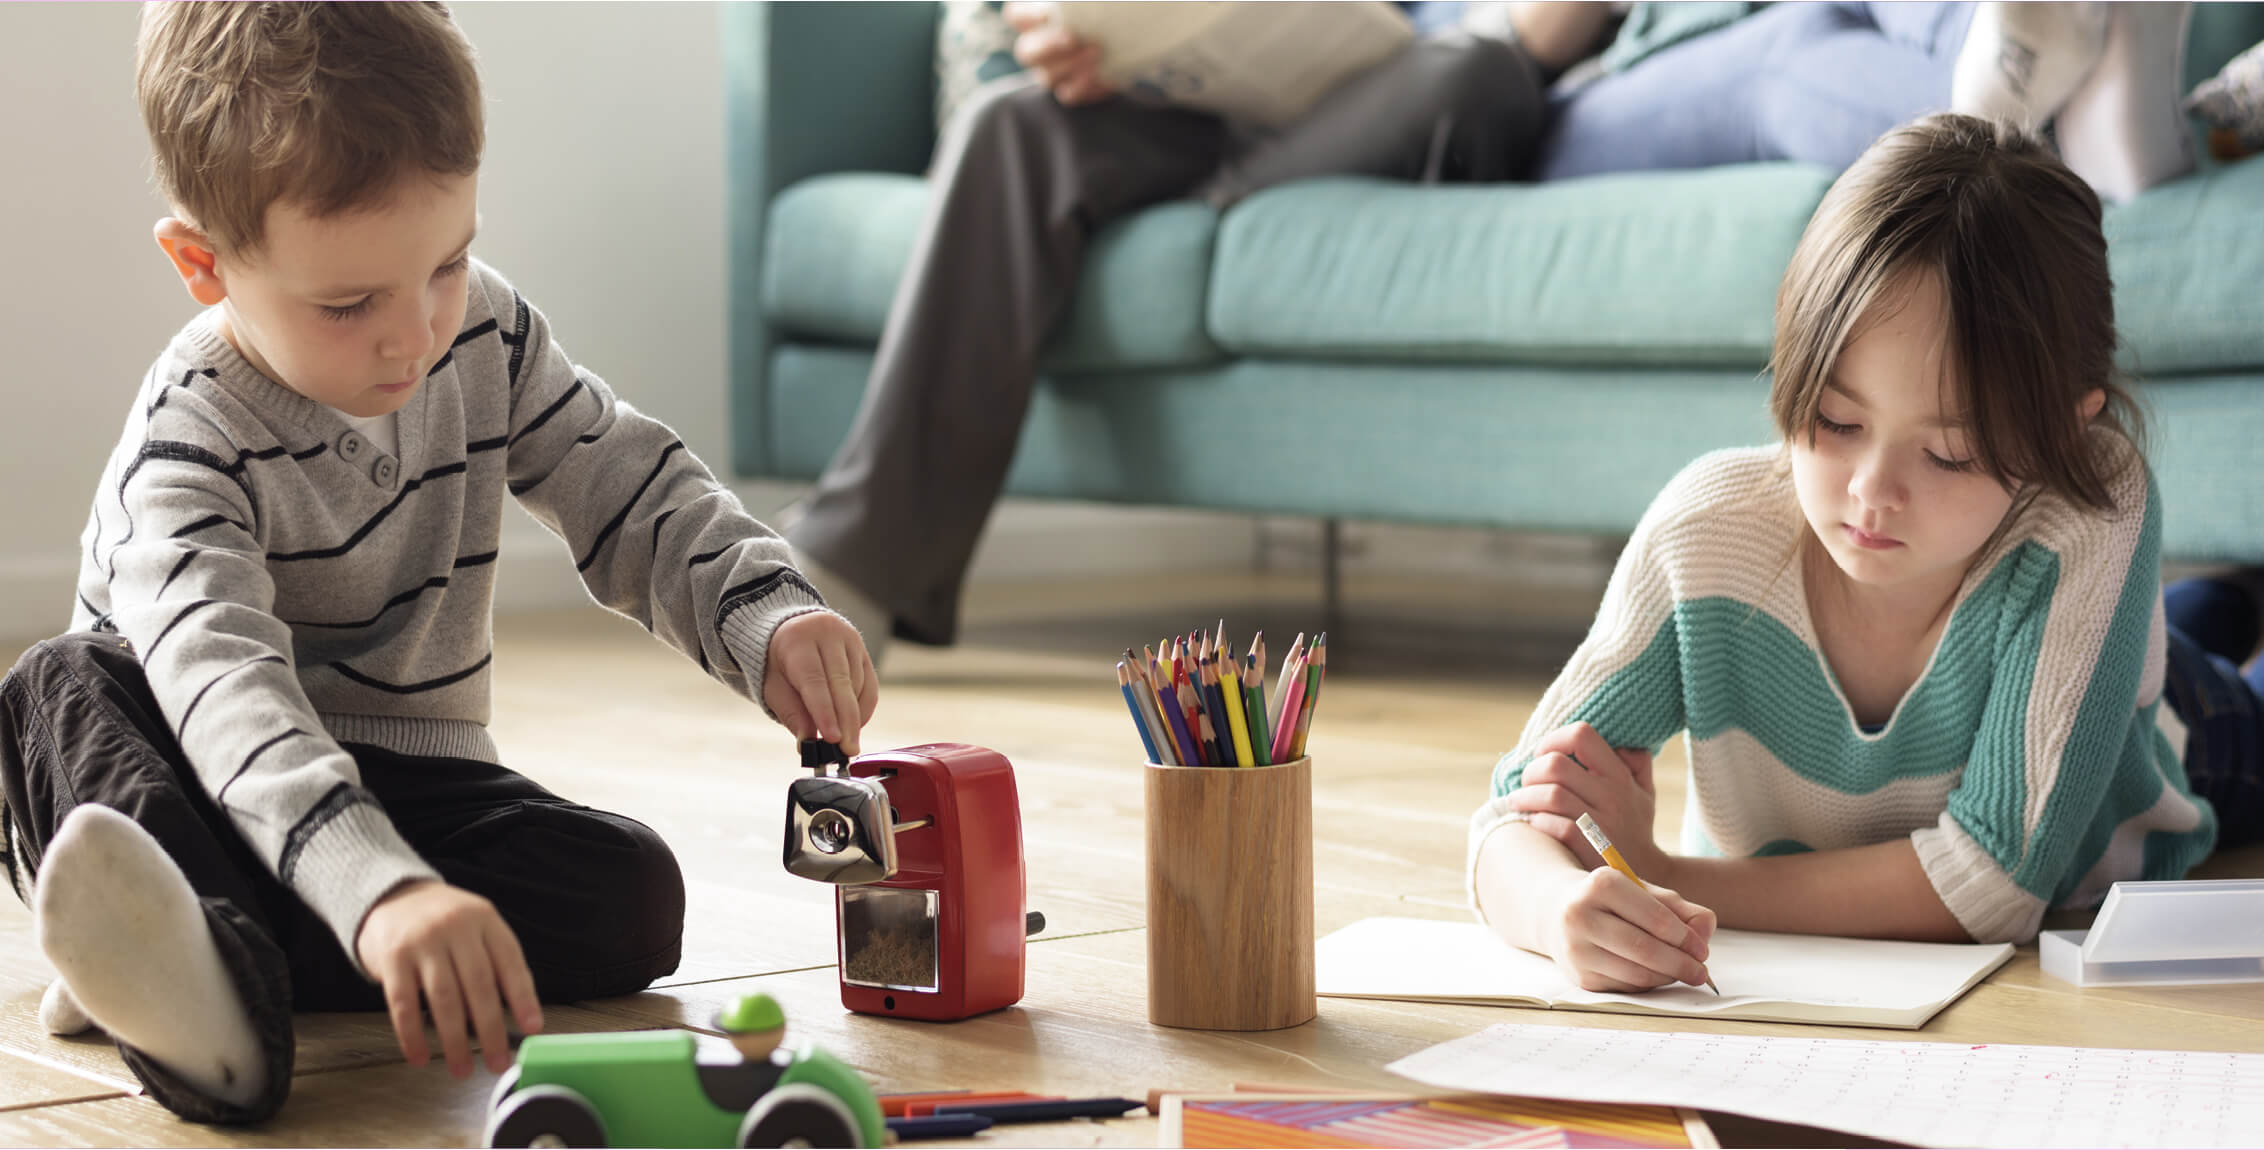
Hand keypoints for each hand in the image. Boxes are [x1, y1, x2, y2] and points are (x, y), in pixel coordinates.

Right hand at [356, 880, 542, 1076]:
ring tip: (462, 1069)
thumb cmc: (442, 922)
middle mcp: (456, 927)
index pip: (510, 962)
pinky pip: (404, 1004)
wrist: (391, 895)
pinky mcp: (392, 957)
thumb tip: (514, 1018)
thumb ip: (493, 962)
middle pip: (479, 985)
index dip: (524, 998)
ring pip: (444, 998)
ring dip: (455, 1041)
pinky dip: (413, 1035)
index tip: (532, 1029)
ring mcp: (422, 941)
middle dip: (491, 1031)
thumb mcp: (475, 926)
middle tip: (498, 1063)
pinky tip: (421, 1056)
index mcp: (485, 920)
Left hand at [762, 611, 878, 755]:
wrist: (791, 631)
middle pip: (842, 683)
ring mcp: (848, 638)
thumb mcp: (773, 687)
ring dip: (853, 717)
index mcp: (797, 640)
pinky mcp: (862, 649)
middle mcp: (826, 633)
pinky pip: (870, 684)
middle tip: (847, 750)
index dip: (825, 712)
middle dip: (846, 722)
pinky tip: (853, 723)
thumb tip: (808, 743)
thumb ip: (792, 713)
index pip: (814, 680)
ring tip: (843, 739)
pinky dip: (863, 708)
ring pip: (857, 686)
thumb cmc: (779, 662)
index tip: (832, 739)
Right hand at [1004, 2, 1112, 104]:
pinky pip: (1068, 94)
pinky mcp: (1070, 90)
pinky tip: (1101, 70)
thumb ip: (1073, 4)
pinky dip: (1085, 84)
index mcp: (1034, 20)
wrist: (1122, 37)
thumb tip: (1076, 2)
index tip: (1047, 14)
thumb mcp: (1087, 4)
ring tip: (1097, 50)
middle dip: (1049, 46)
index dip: (1027, 16)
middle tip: (1072, 38)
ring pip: (1047, 76)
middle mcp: (1037, 50)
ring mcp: (1051, 72)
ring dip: (1073, 63)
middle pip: (1026, 52)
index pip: (1015, 16)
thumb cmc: (1101, 11)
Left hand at [1506, 722, 1664, 876]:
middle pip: (1555, 765)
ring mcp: (1601, 823)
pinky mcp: (1590, 849)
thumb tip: (1621, 742)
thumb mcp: (1644, 792)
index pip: (1581, 735)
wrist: (1648, 878)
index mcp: (1620, 776)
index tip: (1544, 754)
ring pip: (1551, 796)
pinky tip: (1535, 822)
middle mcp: (1612, 796)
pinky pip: (1555, 826)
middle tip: (1527, 783)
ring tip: (1518, 802)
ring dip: (1526, 797)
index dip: (1553, 739)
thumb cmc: (1636, 829)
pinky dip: (1538, 822)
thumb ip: (1637, 762)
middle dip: (1531, 771)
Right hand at [1548, 866, 1716, 992]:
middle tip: (1701, 972)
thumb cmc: (1612, 901)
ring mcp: (1576, 948)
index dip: (1685, 937)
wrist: (1557, 911)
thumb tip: (1706, 930)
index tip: (1702, 949)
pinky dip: (1649, 984)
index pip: (1654, 917)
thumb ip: (1680, 908)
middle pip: (1644, 949)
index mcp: (1602, 884)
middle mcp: (1581, 915)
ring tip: (1682, 972)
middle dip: (1681, 964)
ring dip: (1668, 977)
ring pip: (1636, 973)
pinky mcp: (1579, 976)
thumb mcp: (1643, 893)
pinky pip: (1626, 987)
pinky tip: (1655, 974)